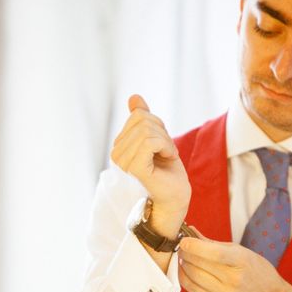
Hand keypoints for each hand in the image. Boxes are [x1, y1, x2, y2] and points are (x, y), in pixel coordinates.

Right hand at [111, 95, 190, 236]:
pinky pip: (150, 142)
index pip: (138, 115)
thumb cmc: (167, 170)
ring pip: (147, 130)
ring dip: (166, 141)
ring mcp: (123, 161)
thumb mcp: (157, 137)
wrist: (175, 195)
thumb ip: (143, 119)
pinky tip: (168, 158)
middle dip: (162, 133)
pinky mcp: (134, 168)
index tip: (162, 145)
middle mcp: (116, 153)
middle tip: (166, 151)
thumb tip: (134, 97)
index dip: (158, 126)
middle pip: (142, 120)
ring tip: (166, 156)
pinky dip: (167, 146)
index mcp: (119, 145)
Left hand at [178, 229, 291, 291]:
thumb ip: (214, 244)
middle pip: (199, 265)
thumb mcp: (242, 252)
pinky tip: (185, 271)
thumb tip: (192, 232)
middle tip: (182, 246)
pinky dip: (185, 278)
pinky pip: (193, 290)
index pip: (214, 254)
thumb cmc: (258, 272)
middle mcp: (233, 280)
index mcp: (241, 261)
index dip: (195, 246)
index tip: (184, 240)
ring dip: (183, 265)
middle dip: (185, 253)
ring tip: (184, 258)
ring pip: (192, 277)